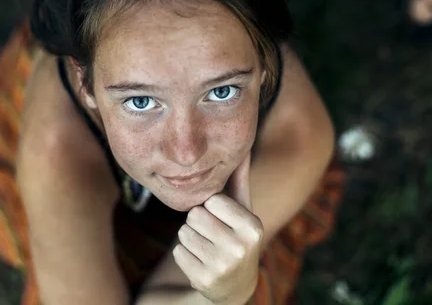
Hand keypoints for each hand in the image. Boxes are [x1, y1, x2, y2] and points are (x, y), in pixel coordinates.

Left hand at [173, 153, 263, 304]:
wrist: (235, 285)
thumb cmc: (236, 235)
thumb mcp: (242, 209)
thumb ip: (239, 178)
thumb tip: (240, 147)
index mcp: (253, 226)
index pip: (212, 200)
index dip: (212, 206)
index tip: (223, 219)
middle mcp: (240, 248)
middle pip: (195, 215)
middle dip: (199, 222)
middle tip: (213, 234)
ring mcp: (222, 267)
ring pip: (184, 233)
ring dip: (190, 237)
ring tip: (208, 247)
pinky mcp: (204, 281)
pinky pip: (178, 252)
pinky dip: (185, 255)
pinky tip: (201, 261)